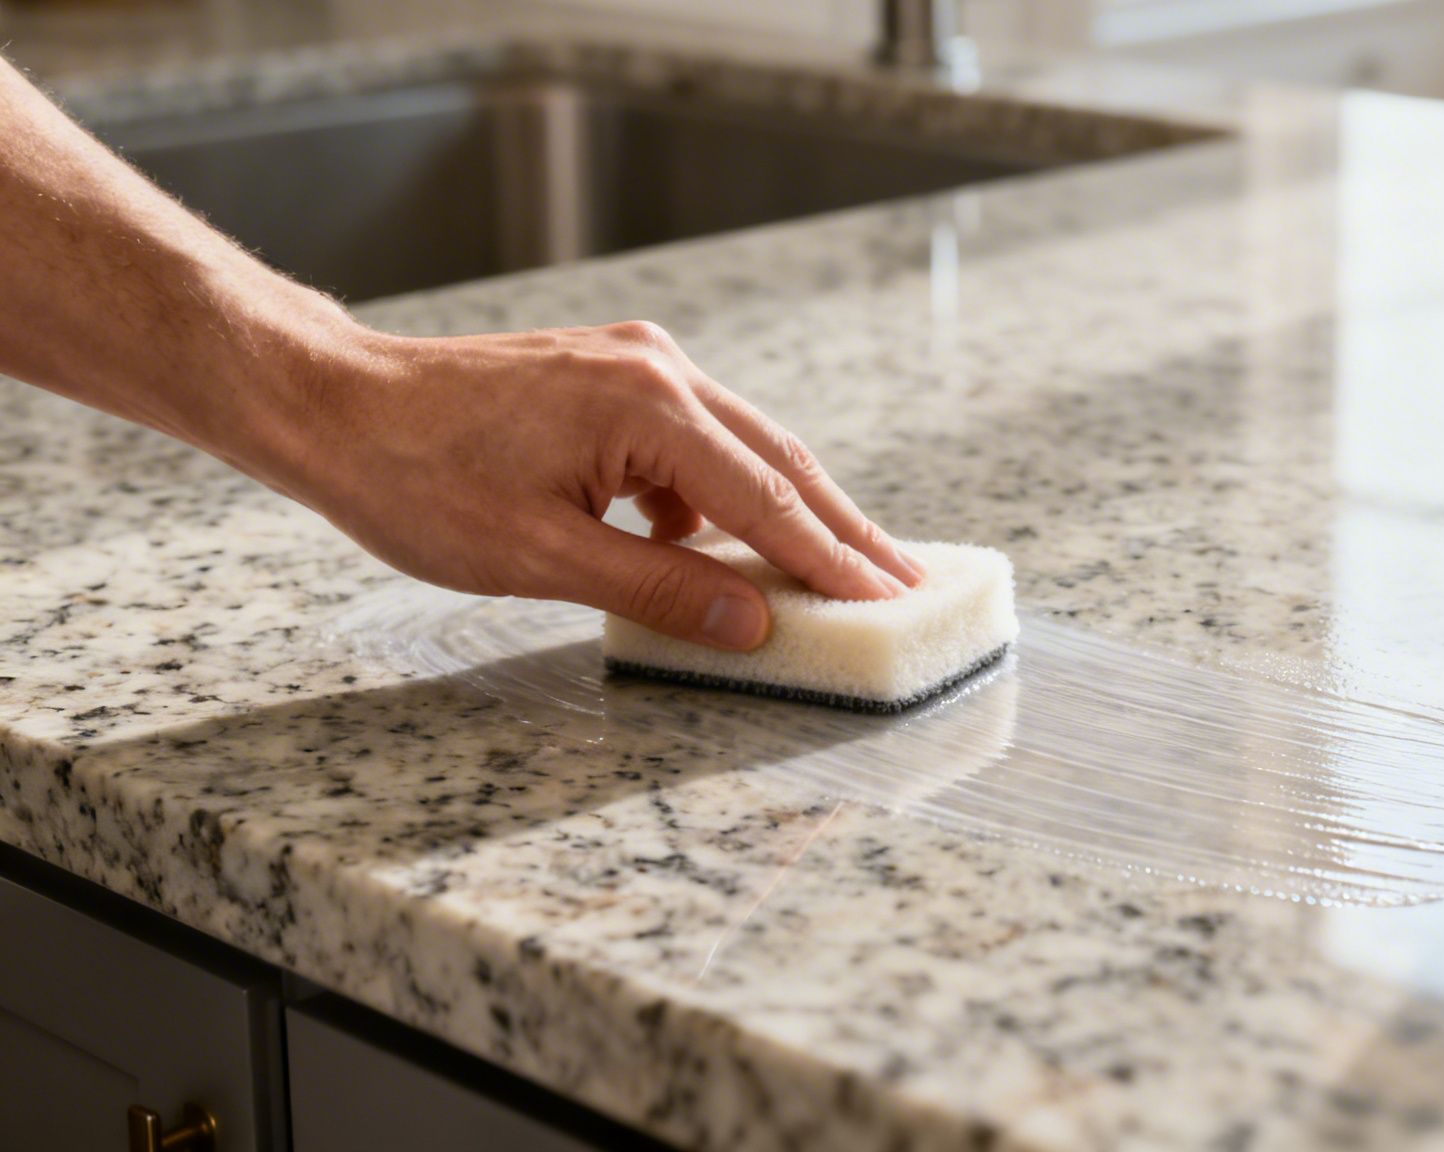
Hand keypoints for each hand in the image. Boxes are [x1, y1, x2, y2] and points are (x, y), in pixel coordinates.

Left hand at [268, 319, 924, 650]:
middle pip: (780, 458)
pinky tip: (712, 548)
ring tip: (836, 572)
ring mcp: (636, 362)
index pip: (768, 497)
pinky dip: (721, 496)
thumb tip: (752, 625)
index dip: (832, 558)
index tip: (891, 600)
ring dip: (787, 511)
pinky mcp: (613, 374)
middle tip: (905, 583)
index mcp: (646, 406)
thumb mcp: (539, 556)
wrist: (332, 403)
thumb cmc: (413, 478)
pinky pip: (695, 441)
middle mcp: (657, 368)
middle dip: (842, 528)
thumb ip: (658, 588)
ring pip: (744, 446)